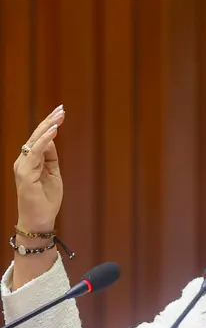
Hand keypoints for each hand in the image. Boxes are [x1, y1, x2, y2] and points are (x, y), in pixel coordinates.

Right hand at [13, 106, 64, 231]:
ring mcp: (22, 166)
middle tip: (61, 108)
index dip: (49, 124)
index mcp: (30, 160)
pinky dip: (45, 140)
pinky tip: (54, 130)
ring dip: (48, 126)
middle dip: (49, 120)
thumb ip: (51, 158)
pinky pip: (36, 152)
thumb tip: (51, 140)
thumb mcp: (53, 174)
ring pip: (35, 141)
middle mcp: (23, 160)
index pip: (40, 138)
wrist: (39, 219)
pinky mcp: (25, 173)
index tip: (60, 112)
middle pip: (36, 135)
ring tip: (59, 116)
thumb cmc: (46, 199)